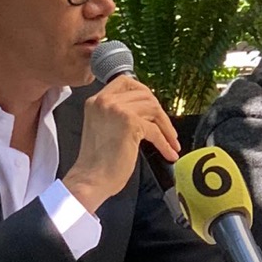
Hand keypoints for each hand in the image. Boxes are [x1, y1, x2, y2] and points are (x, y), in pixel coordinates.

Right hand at [63, 77, 179, 213]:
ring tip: (171, 143)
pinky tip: (169, 153)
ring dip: (166, 128)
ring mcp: (117, 110)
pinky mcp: (130, 123)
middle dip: (159, 112)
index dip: (143, 92)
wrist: (89, 180)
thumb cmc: (96, 163)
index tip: (153, 107)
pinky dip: (165, 143)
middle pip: (144, 94)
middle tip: (166, 129)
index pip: (125, 82)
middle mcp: (105, 101)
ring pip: (153, 109)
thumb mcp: (103, 127)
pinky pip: (155, 130)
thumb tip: (145, 111)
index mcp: (96, 100)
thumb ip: (118, 113)